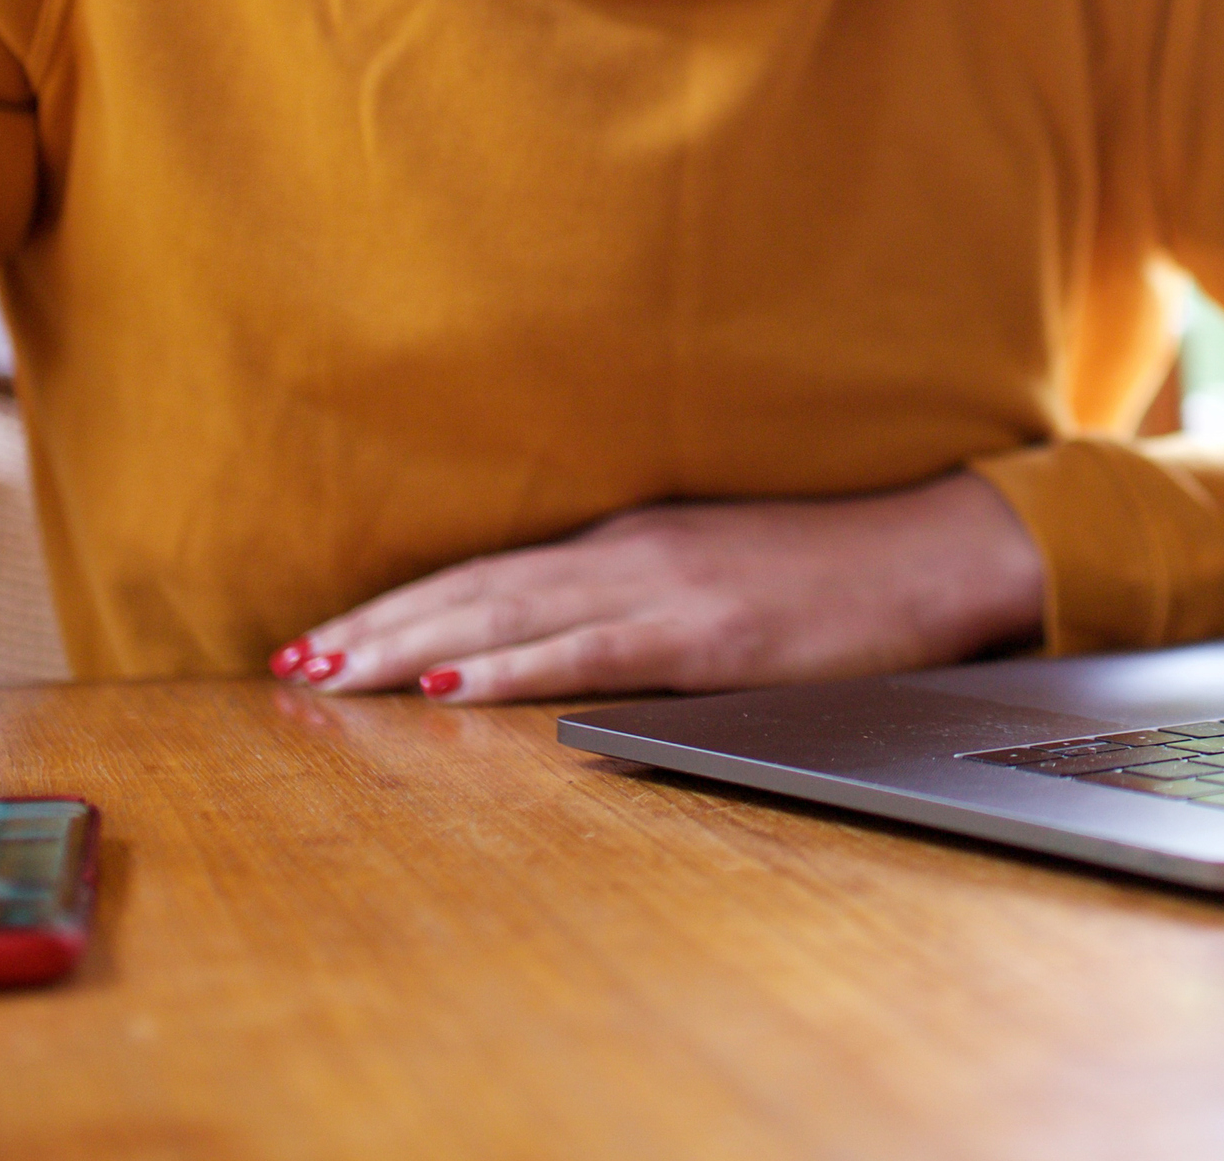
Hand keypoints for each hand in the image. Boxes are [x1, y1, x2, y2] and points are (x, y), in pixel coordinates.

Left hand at [278, 469, 1046, 703]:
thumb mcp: (715, 570)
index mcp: (627, 542)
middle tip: (289, 660)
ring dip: (412, 644)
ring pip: (509, 612)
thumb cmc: (832, 573)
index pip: (487, 570)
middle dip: (376, 626)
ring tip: (334, 672)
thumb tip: (556, 634)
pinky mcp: (705, 636)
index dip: (398, 602)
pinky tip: (457, 682)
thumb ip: (636, 595)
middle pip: (474, 586)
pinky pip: (590, 651)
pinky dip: (514, 664)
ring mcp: (664, 589)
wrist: (934, 551)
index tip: (322, 634)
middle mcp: (627, 553)